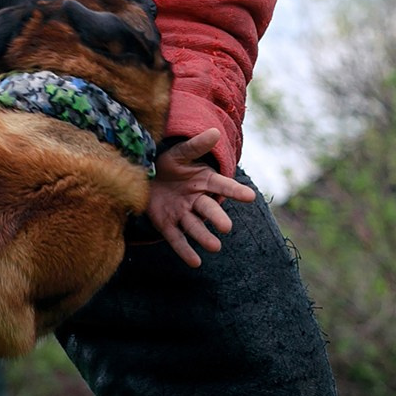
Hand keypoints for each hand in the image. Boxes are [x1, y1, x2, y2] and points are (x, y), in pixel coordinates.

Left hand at [143, 130, 255, 266]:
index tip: (250, 197)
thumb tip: (215, 132)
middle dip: (217, 218)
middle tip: (226, 227)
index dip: (235, 191)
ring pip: (195, 227)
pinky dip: (185, 251)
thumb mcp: (180, 152)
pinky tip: (195, 262)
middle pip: (209, 209)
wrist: (146, 175)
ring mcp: (182, 213)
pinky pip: (177, 239)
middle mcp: (196, 200)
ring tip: (215, 247)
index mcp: (204, 181)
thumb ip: (196, 146)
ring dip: (204, 237)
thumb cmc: (168, 163)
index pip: (222, 186)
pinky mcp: (167, 225)